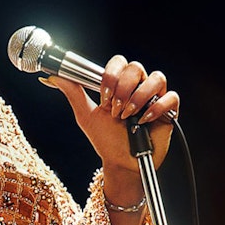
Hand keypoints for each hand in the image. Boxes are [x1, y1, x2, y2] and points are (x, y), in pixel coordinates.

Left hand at [41, 54, 177, 174]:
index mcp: (120, 84)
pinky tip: (144, 120)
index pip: (119, 62)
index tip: (103, 97)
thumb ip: (72, 92)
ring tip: (127, 115)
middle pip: (136, 67)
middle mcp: (139, 87)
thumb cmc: (105, 138)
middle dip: (122, 88)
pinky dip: (156, 107)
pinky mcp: (170, 112)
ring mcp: (155, 98)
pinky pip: (172, 97)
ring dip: (138, 97)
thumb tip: (52, 77)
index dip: (111, 75)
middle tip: (114, 108)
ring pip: (157, 78)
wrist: (120, 162)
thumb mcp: (85, 114)